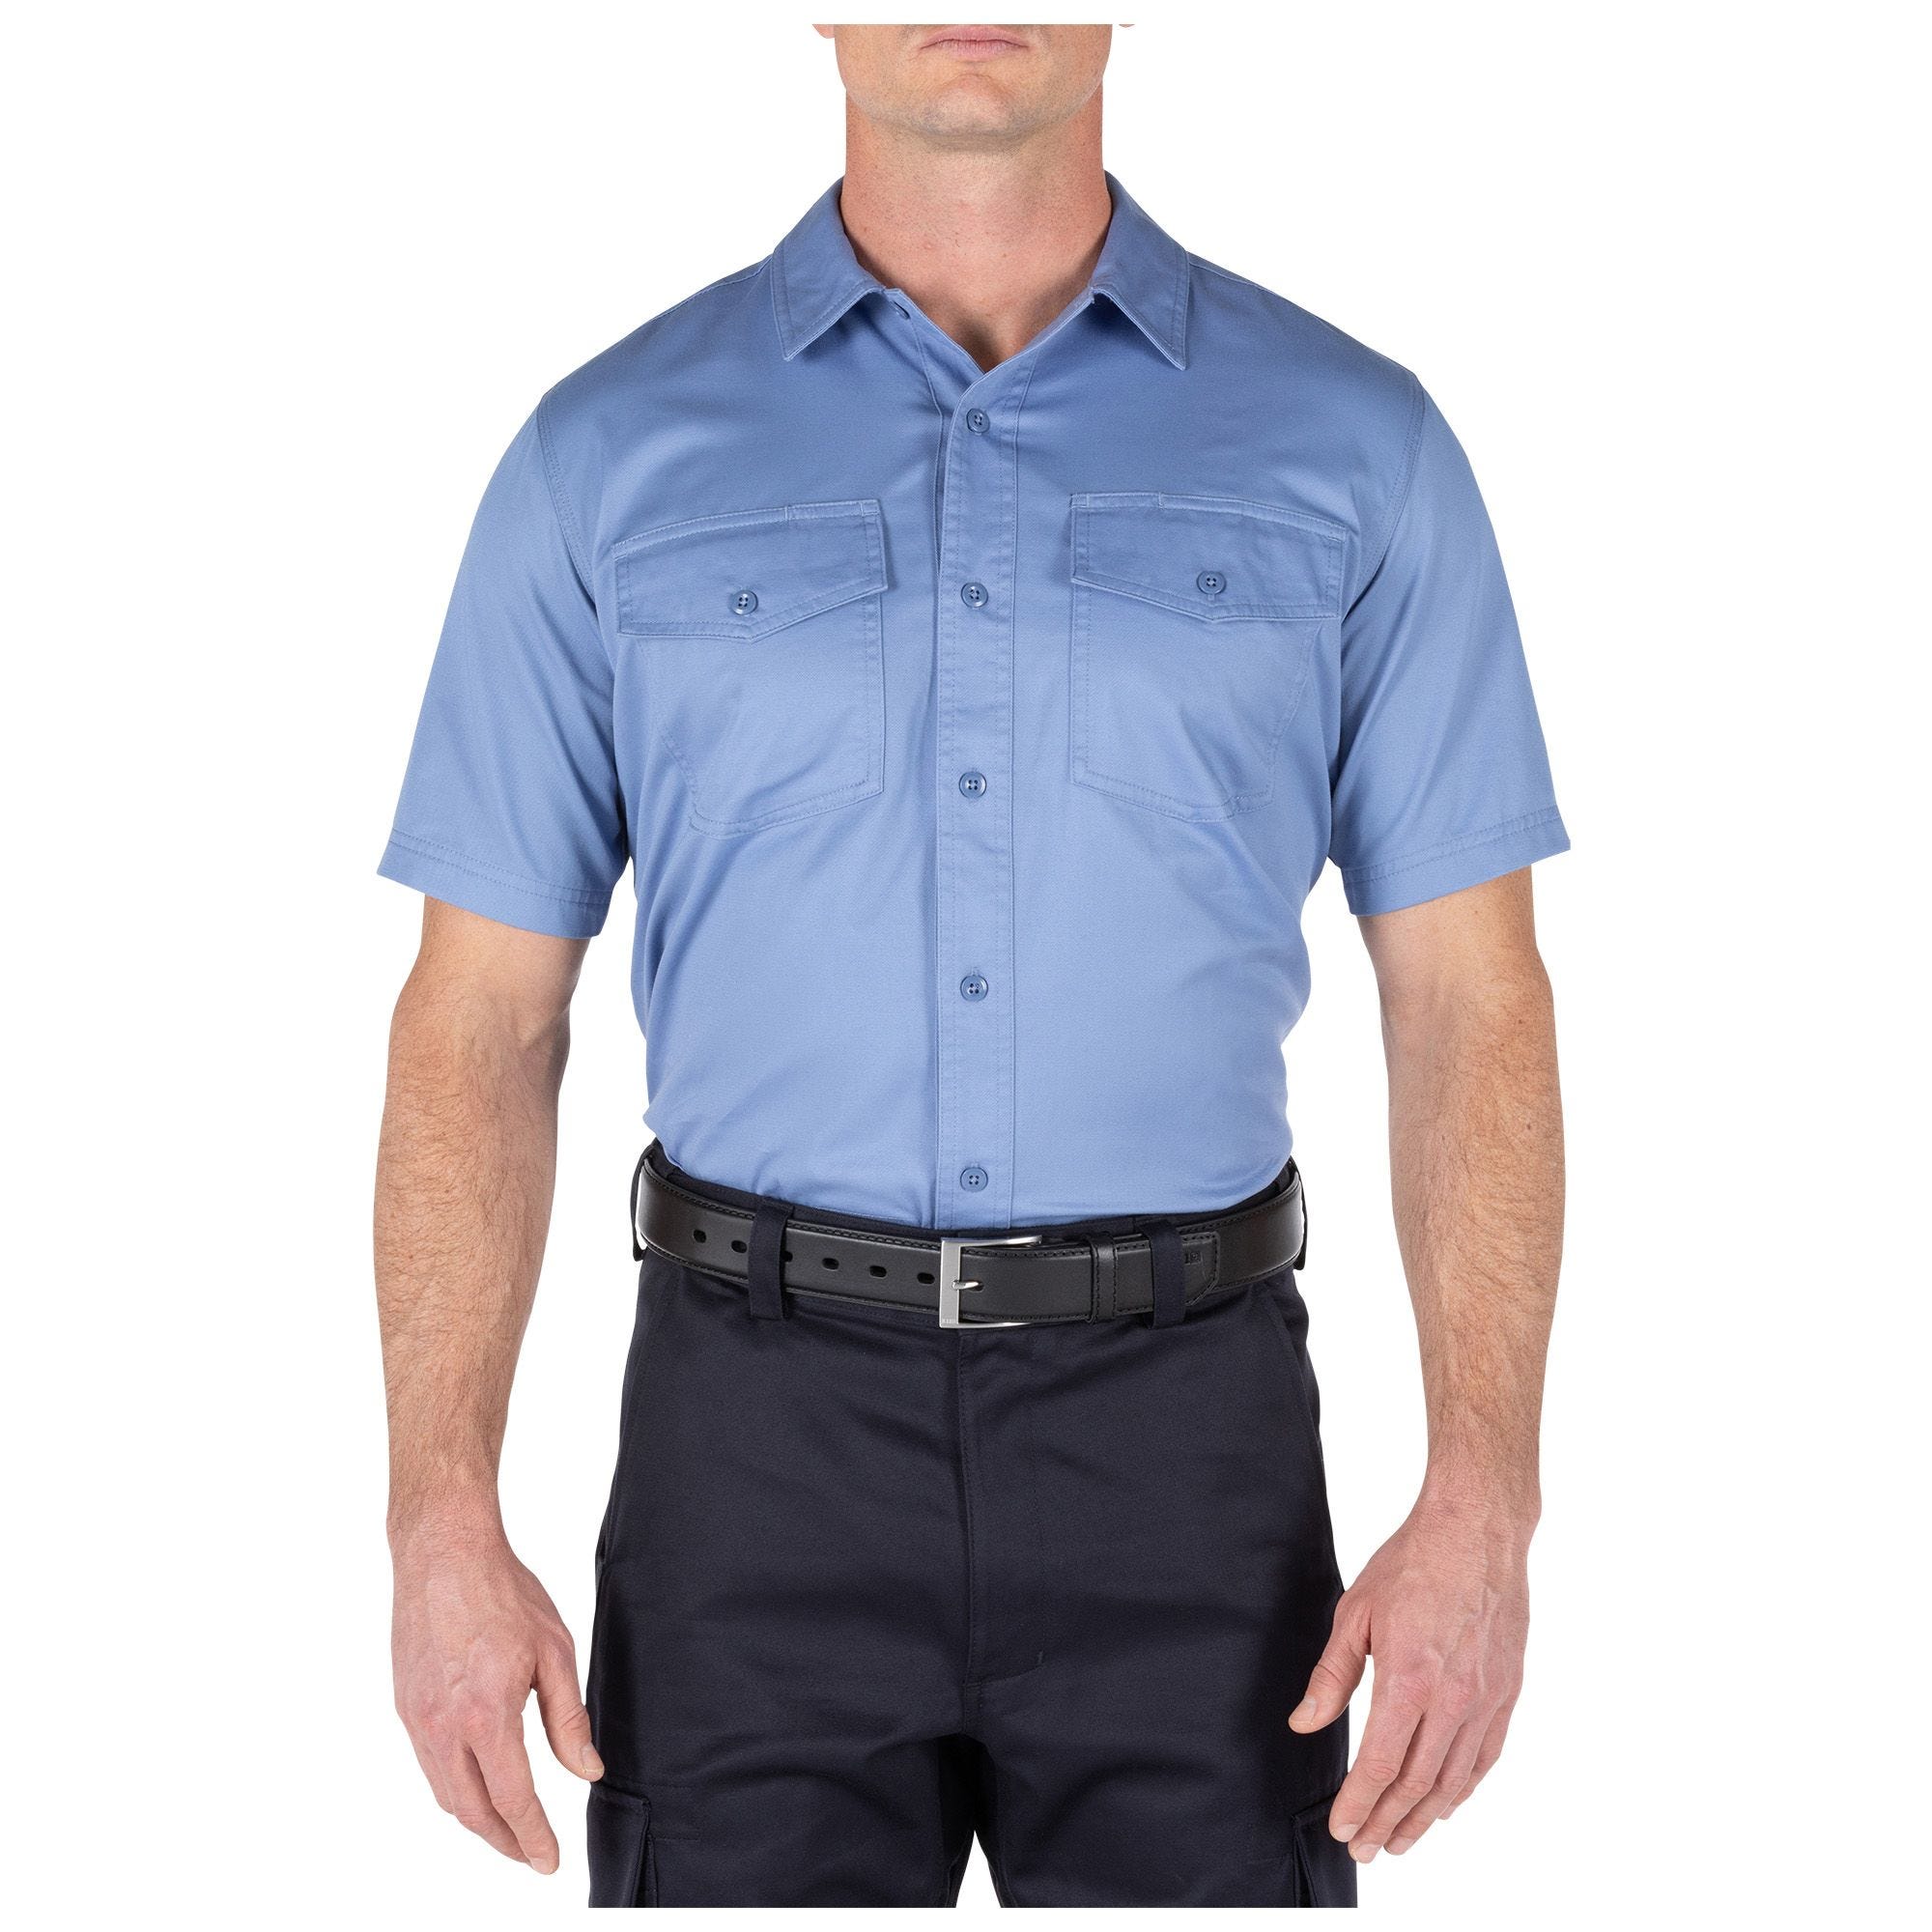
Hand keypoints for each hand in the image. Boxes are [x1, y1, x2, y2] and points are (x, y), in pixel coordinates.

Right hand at [391, 1514, 602, 1871]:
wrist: (444, 1552)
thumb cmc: (504, 1592)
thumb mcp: (554, 1651)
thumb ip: (568, 1719)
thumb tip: (587, 1771)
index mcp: (485, 1716)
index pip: (513, 1799)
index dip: (533, 1837)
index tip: (550, 1861)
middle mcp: (442, 1727)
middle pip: (472, 1811)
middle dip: (505, 1841)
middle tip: (532, 1854)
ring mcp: (416, 1719)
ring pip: (445, 1794)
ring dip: (477, 1819)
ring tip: (509, 1828)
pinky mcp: (404, 1705)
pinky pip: (428, 1765)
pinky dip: (454, 1788)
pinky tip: (477, 1783)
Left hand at [1289, 1491, 1530, 1861]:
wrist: (1477, 1531)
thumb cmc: (1413, 1564)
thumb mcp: (1355, 1613)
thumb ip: (1332, 1675)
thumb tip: (1305, 1721)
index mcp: (1410, 1679)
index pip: (1382, 1763)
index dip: (1360, 1803)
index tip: (1343, 1829)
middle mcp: (1453, 1699)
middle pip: (1417, 1783)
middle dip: (1387, 1822)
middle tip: (1365, 1848)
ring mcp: (1485, 1699)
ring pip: (1454, 1779)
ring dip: (1424, 1817)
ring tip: (1400, 1841)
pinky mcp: (1507, 1692)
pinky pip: (1485, 1756)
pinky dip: (1464, 1788)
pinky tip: (1446, 1805)